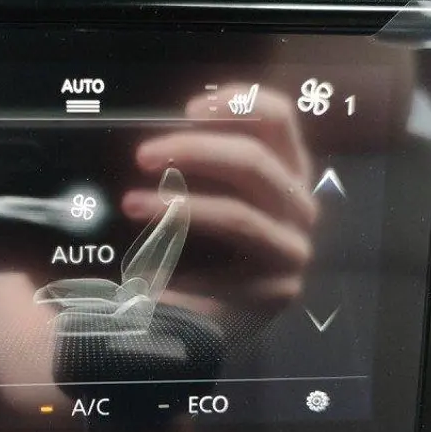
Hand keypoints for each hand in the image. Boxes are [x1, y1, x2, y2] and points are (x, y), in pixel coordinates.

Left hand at [123, 84, 316, 310]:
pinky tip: (147, 261)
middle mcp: (298, 208)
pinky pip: (220, 268)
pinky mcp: (276, 290)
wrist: (202, 329)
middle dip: (193, 150)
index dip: (239, 102)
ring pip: (238, 213)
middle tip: (144, 155)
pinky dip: (180, 254)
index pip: (278, 121)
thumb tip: (164, 137)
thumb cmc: (198, 255)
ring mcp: (291, 250)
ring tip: (131, 203)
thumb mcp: (203, 200)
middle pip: (254, 161)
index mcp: (285, 174)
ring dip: (178, 204)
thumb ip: (199, 166)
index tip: (190, 109)